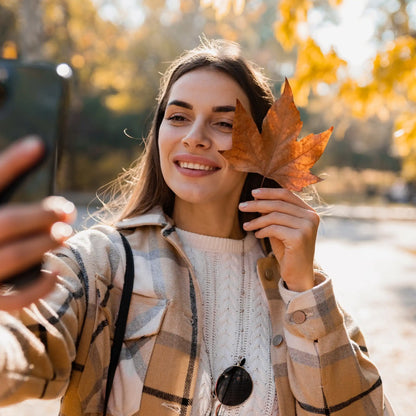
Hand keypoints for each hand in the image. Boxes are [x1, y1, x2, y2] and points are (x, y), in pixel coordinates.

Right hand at [0, 137, 75, 310]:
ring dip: (45, 243)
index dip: (13, 163)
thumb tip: (40, 145)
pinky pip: (15, 299)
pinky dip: (39, 287)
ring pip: (12, 256)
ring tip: (65, 232)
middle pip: (6, 222)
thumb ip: (10, 183)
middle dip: (42, 214)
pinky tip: (56, 271)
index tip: (41, 143)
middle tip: (68, 209)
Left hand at [239, 188, 318, 291]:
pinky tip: (257, 235)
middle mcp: (311, 217)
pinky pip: (274, 228)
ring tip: (246, 226)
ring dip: (257, 221)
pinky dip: (262, 231)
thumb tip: (257, 197)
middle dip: (257, 204)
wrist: (298, 274)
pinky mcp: (299, 238)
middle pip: (279, 204)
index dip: (269, 192)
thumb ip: (273, 213)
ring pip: (274, 216)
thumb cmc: (288, 250)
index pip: (287, 195)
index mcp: (309, 212)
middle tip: (242, 206)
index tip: (253, 193)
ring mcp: (307, 227)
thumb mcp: (279, 228)